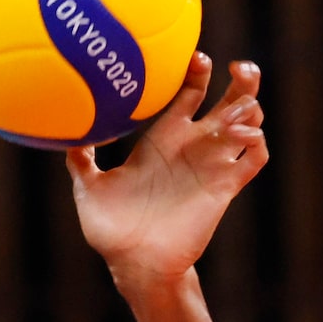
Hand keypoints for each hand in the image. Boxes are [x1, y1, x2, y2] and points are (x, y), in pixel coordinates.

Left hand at [66, 54, 265, 293]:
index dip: (198, 70)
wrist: (135, 264)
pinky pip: (255, 158)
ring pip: (249, 123)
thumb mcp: (89, 189)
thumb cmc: (111, 229)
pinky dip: (258, 142)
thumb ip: (80, 160)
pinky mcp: (225, 188)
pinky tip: (243, 137)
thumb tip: (64, 133)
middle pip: (229, 100)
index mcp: (164, 136)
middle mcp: (193, 146)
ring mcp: (212, 165)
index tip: (196, 57)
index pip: (190, 91)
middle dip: (241, 80)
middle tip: (237, 68)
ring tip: (234, 114)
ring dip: (250, 110)